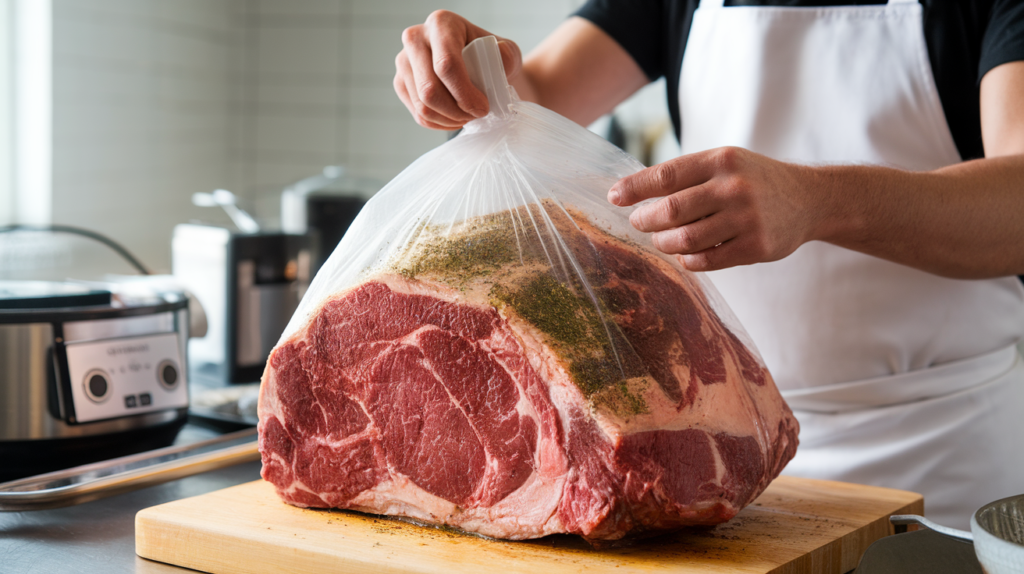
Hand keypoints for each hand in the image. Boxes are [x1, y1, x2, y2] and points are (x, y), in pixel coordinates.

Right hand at [395, 11, 521, 129]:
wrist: (477, 63)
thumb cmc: (491, 56)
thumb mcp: (507, 52)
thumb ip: (508, 55)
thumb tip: (499, 57)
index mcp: (442, 24)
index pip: (446, 64)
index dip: (465, 93)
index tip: (483, 107)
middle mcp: (415, 38)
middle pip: (429, 89)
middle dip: (457, 111)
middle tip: (478, 115)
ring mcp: (403, 61)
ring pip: (422, 106)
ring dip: (450, 119)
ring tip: (468, 116)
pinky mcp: (400, 82)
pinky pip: (418, 115)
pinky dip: (440, 124)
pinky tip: (456, 118)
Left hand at [609, 147, 823, 271]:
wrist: (809, 199)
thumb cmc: (755, 180)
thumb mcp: (726, 163)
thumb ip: (687, 175)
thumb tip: (633, 191)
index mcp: (721, 160)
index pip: (665, 175)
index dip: (634, 188)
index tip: (614, 197)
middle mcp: (733, 187)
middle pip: (670, 210)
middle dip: (645, 220)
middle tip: (638, 222)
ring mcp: (746, 218)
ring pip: (685, 239)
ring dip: (663, 242)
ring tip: (660, 239)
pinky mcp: (755, 247)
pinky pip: (706, 260)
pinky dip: (688, 259)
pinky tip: (686, 253)